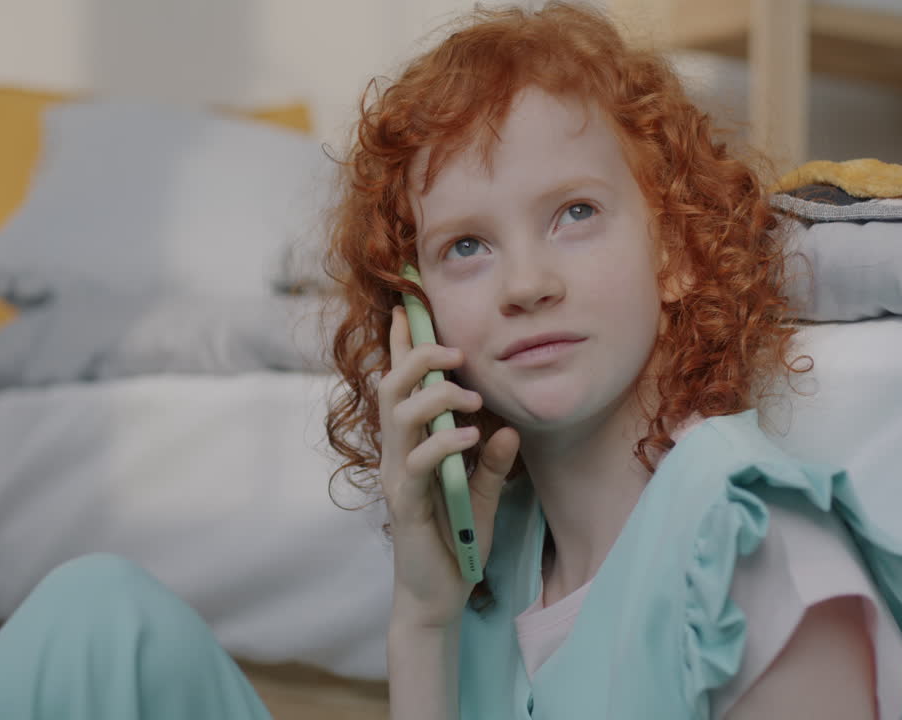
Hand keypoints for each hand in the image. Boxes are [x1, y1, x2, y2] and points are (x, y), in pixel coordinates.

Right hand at [379, 305, 519, 630]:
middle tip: (456, 350)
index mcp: (411, 444)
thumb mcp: (483, 493)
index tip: (408, 306)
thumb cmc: (457, 540)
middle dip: (419, 357)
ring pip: (398, 417)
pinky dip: (442, 444)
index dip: (401, 345)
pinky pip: (416, 464)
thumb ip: (492, 462)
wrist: (439, 594)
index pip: (401, 385)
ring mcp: (397, 477)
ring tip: (470, 399)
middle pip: (392, 387)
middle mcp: (396, 453)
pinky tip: (468, 439)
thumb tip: (509, 429)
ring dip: (434, 397)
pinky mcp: (405, 504)